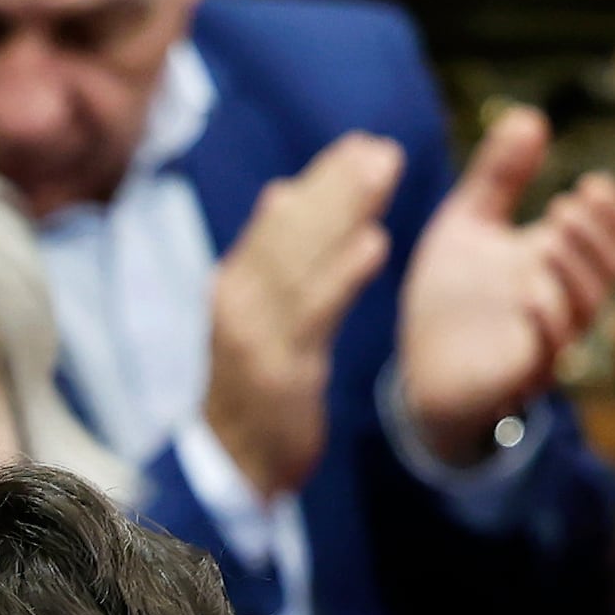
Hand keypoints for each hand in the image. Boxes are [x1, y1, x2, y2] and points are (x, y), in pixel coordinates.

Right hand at [198, 134, 402, 498]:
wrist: (231, 469)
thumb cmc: (253, 393)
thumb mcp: (255, 320)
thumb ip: (270, 261)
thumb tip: (280, 192)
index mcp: (236, 285)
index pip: (277, 220)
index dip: (319, 180)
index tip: (359, 145)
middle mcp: (240, 300)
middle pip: (291, 230)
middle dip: (336, 185)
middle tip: (380, 149)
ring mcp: (256, 334)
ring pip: (301, 259)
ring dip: (344, 211)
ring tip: (383, 173)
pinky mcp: (280, 369)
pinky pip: (314, 314)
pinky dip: (342, 275)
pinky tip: (375, 245)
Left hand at [394, 107, 614, 446]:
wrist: (415, 369)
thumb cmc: (450, 299)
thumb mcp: (468, 224)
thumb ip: (497, 176)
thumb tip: (530, 116)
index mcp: (558, 264)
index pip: (614, 238)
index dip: (614, 213)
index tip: (593, 182)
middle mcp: (564, 302)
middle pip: (610, 271)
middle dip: (597, 235)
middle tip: (571, 203)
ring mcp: (547, 341)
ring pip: (584, 309)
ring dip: (575, 269)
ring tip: (553, 232)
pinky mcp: (519, 376)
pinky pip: (550, 353)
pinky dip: (547, 320)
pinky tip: (532, 290)